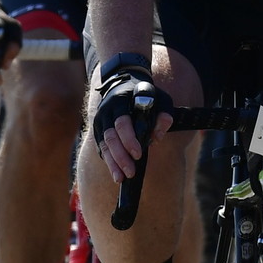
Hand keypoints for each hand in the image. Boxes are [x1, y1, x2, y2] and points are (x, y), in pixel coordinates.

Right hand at [91, 63, 171, 182]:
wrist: (123, 84)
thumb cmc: (145, 94)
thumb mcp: (160, 98)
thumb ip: (164, 114)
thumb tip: (158, 135)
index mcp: (120, 101)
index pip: (122, 123)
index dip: (129, 139)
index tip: (138, 154)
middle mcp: (106, 112)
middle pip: (110, 137)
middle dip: (120, 156)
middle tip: (131, 171)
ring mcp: (100, 122)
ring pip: (104, 145)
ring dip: (112, 163)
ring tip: (121, 178)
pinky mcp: (98, 131)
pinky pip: (102, 149)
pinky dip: (109, 162)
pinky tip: (116, 173)